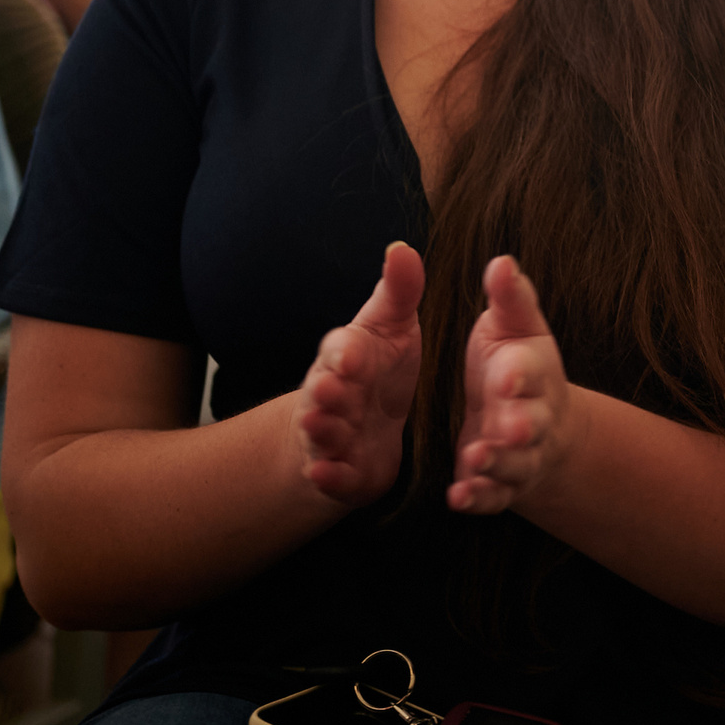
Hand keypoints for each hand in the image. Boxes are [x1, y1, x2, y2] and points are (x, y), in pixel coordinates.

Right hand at [295, 243, 423, 505]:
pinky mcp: (342, 472)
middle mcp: (332, 395)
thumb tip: (402, 247)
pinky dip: (328, 477)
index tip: (353, 354)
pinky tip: (325, 476)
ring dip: (322, 430)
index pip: (342, 349)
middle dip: (326, 391)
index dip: (346, 352)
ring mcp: (332, 434)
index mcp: (348, 357)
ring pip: (322, 432)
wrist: (358, 428)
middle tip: (332, 390)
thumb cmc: (378, 369)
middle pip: (323, 391)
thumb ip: (400, 292)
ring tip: (323, 428)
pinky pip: (332, 477)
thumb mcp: (393, 328)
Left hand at [450, 256, 580, 514]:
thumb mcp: (514, 327)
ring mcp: (518, 455)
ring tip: (474, 461)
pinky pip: (492, 496)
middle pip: (529, 424)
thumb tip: (501, 260)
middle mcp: (531, 417)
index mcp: (531, 373)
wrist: (541, 424)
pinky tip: (458, 498)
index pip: (529, 371)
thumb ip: (509, 298)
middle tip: (504, 428)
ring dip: (495, 464)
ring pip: (512, 464)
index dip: (518, 374)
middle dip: (518, 427)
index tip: (504, 375)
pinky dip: (478, 498)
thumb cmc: (517, 366)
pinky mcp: (500, 484)